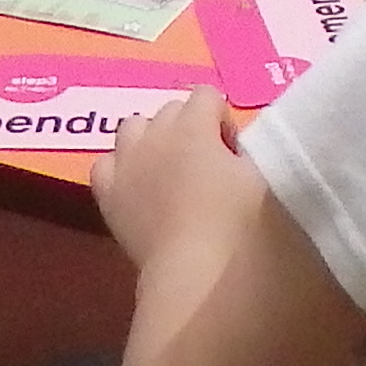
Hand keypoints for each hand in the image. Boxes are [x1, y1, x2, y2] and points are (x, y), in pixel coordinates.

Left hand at [95, 90, 237, 261]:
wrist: (193, 270)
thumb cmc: (235, 223)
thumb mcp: (259, 178)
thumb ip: (246, 152)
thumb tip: (233, 151)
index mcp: (193, 126)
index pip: (207, 95)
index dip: (222, 120)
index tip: (232, 154)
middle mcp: (154, 135)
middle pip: (170, 109)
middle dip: (188, 127)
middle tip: (206, 166)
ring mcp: (125, 163)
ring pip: (133, 127)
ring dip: (152, 139)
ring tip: (168, 171)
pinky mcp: (107, 194)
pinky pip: (106, 164)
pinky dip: (120, 168)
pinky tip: (137, 188)